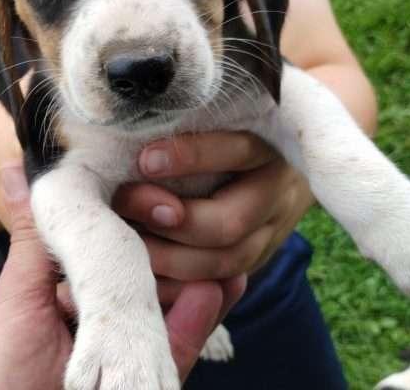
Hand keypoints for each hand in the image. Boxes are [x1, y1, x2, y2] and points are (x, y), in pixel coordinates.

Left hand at [0, 163, 245, 389]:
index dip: (132, 218)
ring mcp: (122, 356)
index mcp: (67, 294)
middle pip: (144, 277)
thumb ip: (33, 239)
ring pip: (168, 308)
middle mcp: (99, 322)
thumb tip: (12, 166)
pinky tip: (218, 285)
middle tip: (197, 206)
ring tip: (221, 239)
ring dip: (197, 274)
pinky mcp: (143, 386)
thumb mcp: (13, 300)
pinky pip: (177, 350)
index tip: (154, 184)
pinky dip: (199, 318)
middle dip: (172, 244)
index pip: (105, 249)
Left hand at [113, 131, 315, 281]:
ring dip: (171, 258)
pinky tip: (149, 274)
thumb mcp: (225, 124)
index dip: (192, 157)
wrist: (283, 173)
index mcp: (270, 150)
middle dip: (173, 221)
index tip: (146, 159)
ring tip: (132, 243)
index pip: (238, 151)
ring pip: (226, 262)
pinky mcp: (258, 262)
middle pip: (230, 222)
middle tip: (127, 204)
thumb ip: (191, 130)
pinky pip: (220, 284)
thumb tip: (137, 145)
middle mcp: (276, 195)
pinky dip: (181, 284)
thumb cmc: (234, 139)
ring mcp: (271, 235)